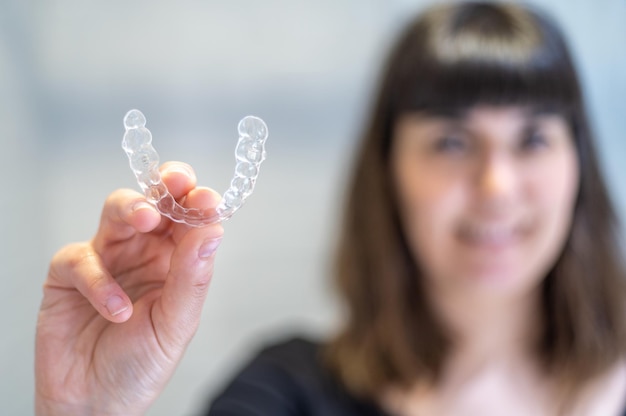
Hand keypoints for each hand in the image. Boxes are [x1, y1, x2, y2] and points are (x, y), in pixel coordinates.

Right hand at [35, 162, 223, 415]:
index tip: (208, 199)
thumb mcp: (177, 324)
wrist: (96, 403)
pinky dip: (98, 280)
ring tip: (146, 219)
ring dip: (131, 208)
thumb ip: (191, 278)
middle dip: (165, 186)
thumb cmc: (142, 365)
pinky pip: (80, 259)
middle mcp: (143, 253)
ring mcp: (107, 259)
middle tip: (174, 184)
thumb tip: (213, 231)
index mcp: (176, 260)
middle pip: (154, 202)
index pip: (189, 219)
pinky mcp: (70, 275)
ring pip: (115, 213)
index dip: (198, 201)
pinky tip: (116, 309)